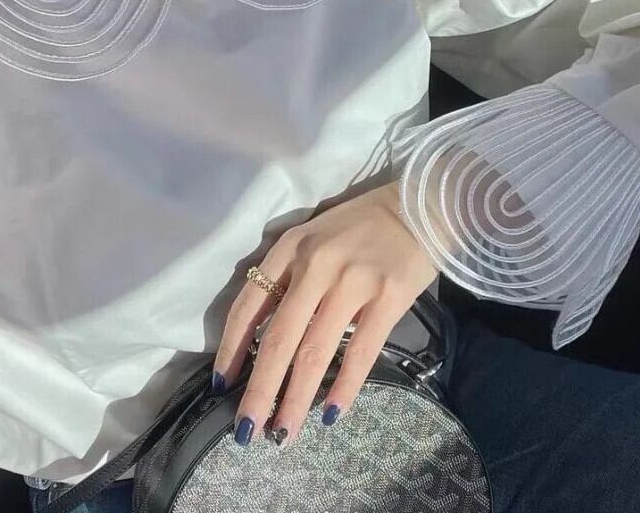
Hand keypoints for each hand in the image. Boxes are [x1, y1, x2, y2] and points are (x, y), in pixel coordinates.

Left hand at [212, 180, 436, 446]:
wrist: (418, 206)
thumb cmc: (359, 225)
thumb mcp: (311, 237)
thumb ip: (286, 275)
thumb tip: (260, 332)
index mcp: (289, 248)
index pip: (249, 306)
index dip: (231, 349)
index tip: (222, 385)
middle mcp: (315, 265)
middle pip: (278, 339)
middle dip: (259, 390)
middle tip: (246, 430)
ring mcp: (352, 282)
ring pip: (315, 352)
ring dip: (296, 399)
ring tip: (283, 433)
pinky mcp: (388, 297)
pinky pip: (361, 351)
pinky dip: (344, 386)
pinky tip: (331, 414)